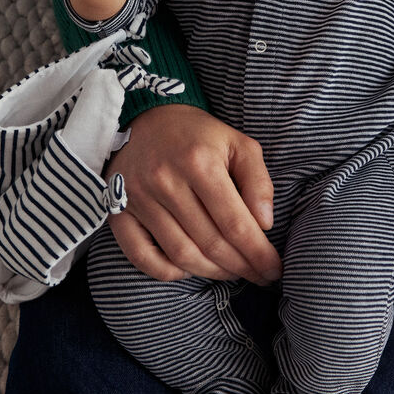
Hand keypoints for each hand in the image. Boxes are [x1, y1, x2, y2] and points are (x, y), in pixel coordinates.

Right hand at [105, 104, 282, 282]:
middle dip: (240, 267)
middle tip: (258, 276)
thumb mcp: (239, 144)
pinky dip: (167, 272)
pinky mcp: (118, 209)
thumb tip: (264, 224)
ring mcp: (138, 198)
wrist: (148, 117)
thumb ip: (258, 181)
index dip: (258, 253)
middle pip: (210, 243)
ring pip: (180, 254)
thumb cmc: (200, 135)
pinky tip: (189, 269)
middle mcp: (166, 181)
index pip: (235, 223)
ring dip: (211, 272)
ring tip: (231, 272)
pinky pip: (141, 256)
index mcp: (199, 162)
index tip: (274, 270)